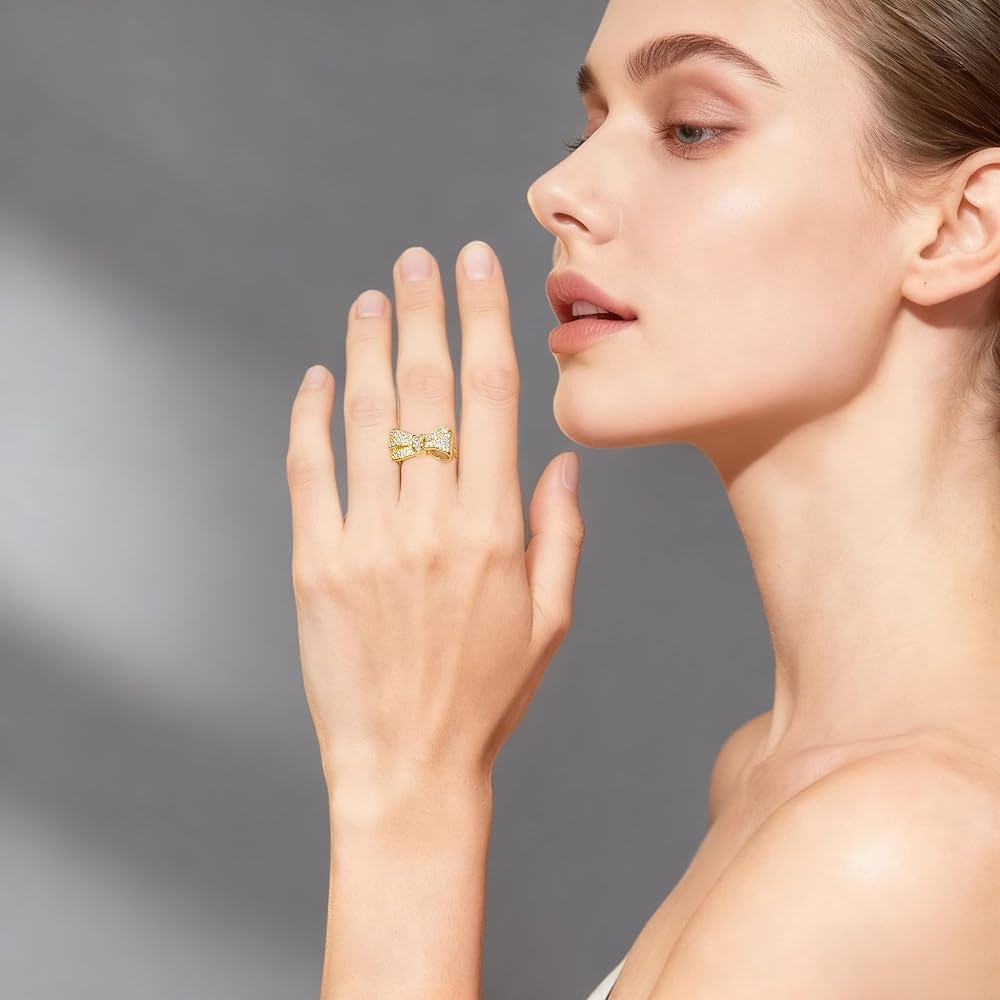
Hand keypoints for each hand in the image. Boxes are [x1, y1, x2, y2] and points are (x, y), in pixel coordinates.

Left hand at [286, 241, 585, 821]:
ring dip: (368, 347)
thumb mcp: (551, 620)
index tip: (477, 268)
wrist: (408, 768)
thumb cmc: (488, 696)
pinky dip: (310, 417)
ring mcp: (367, 541)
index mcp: (495, 530)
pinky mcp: (315, 565)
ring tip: (372, 298)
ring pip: (365, 417)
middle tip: (418, 259)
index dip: (485, 321)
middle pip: (427, 389)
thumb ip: (561, 533)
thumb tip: (562, 459)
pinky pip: (309, 471)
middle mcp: (432, 523)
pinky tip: (318, 378)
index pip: (492, 396)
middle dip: (425, 311)